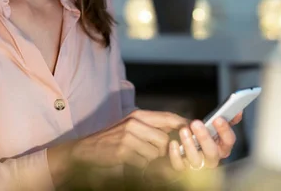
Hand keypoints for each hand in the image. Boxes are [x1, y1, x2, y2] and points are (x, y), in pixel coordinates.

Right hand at [47, 110, 187, 185]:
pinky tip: (132, 163)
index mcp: (138, 115)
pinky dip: (141, 166)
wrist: (86, 150)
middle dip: (166, 151)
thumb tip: (176, 134)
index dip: (183, 125)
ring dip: (152, 160)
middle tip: (161, 157)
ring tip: (140, 159)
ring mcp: (129, 135)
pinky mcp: (124, 149)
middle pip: (166, 139)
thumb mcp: (131, 128)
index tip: (194, 133)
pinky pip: (144, 162)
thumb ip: (150, 128)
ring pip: (156, 152)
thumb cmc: (111, 141)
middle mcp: (135, 122)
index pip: (169, 117)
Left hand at [168, 111, 242, 170]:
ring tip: (183, 130)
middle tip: (196, 123)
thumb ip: (222, 119)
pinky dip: (176, 155)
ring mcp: (197, 165)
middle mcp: (211, 158)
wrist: (174, 144)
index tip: (218, 119)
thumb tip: (235, 112)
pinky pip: (180, 166)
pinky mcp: (182, 168)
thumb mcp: (209, 125)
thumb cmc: (196, 134)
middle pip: (213, 152)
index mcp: (221, 146)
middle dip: (205, 138)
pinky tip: (173, 143)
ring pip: (196, 160)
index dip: (225, 130)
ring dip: (189, 145)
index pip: (229, 141)